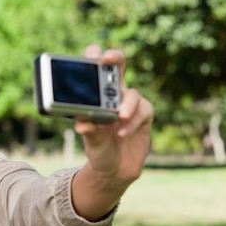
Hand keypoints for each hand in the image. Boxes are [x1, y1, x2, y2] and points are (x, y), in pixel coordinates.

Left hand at [70, 45, 153, 219]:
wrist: (115, 170)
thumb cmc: (99, 149)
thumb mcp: (90, 141)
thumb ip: (88, 131)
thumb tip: (81, 123)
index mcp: (96, 97)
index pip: (96, 70)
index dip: (95, 57)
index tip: (92, 55)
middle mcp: (114, 95)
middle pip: (118, 66)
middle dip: (115, 57)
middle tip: (109, 60)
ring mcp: (130, 105)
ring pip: (132, 93)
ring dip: (126, 104)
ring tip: (120, 117)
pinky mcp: (144, 116)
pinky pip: (143, 112)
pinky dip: (133, 122)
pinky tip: (122, 133)